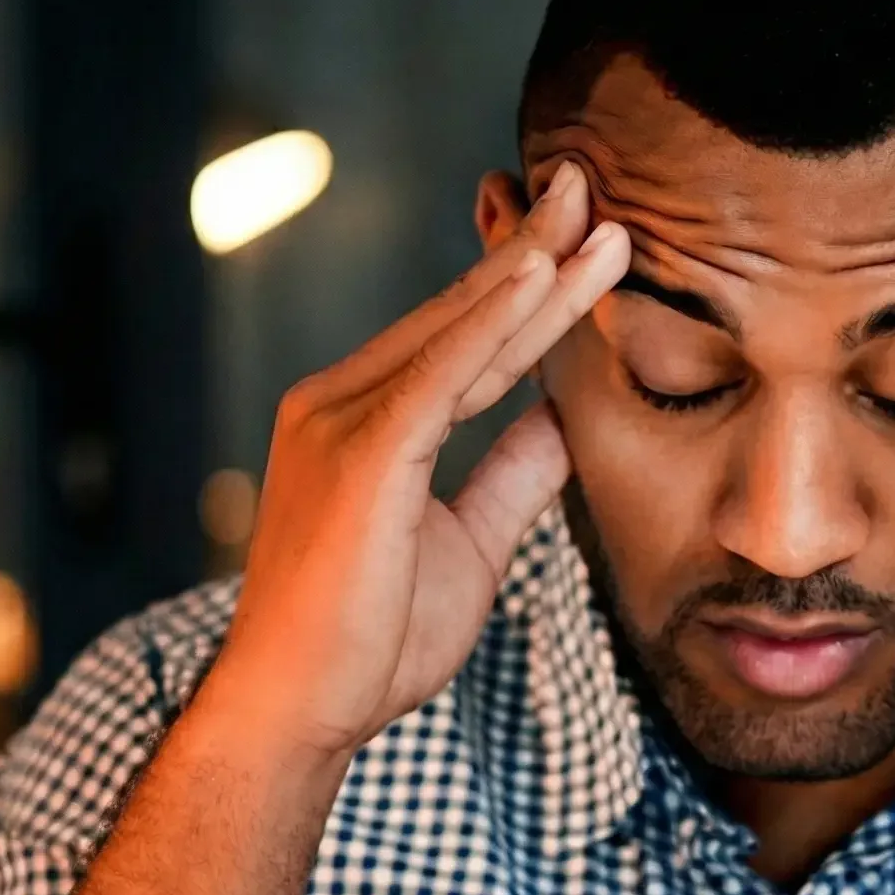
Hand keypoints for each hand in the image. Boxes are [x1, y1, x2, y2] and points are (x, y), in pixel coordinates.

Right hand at [203, 161, 630, 765]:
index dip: (532, 292)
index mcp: (367, 420)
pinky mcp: (358, 454)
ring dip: (532, 272)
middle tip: (590, 183)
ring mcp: (341, 421)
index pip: (470, 343)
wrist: (301, 710)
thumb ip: (510, 477)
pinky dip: (489, 325)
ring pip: (458, 333)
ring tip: (592, 215)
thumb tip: (563, 423)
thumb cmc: (372, 639)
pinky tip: (538, 280)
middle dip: (534, 251)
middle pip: (462, 316)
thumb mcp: (471, 544)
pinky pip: (438, 377)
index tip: (587, 241)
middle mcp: (341, 402)